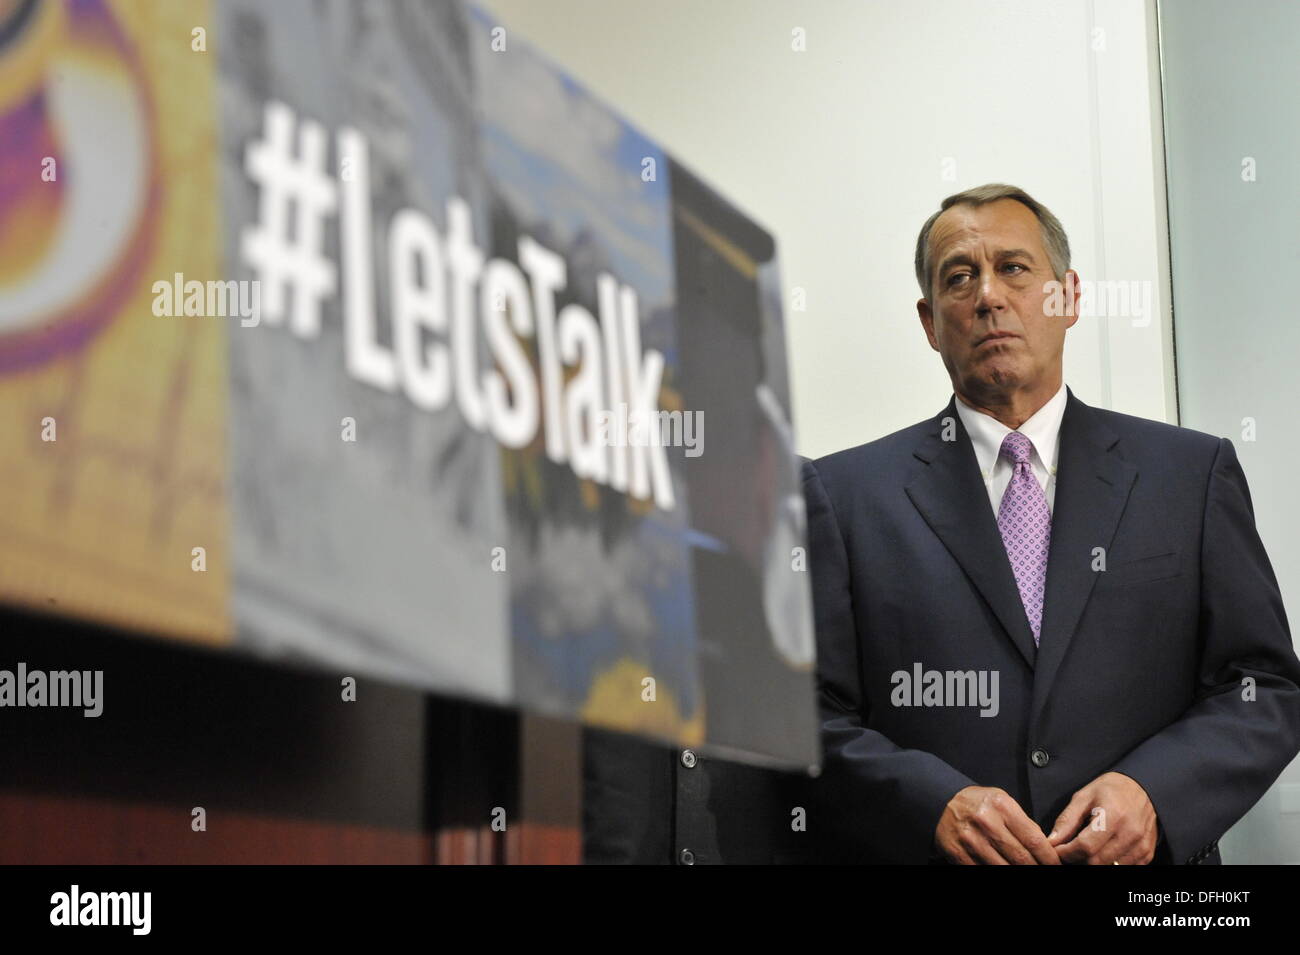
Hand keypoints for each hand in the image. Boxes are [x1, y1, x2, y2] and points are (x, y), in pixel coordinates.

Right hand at [935, 785, 1060, 863]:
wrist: (941, 801)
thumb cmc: (977, 803)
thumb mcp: (1002, 801)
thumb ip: (1022, 822)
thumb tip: (1044, 848)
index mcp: (1002, 806)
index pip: (1035, 841)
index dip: (1050, 859)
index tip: (1055, 866)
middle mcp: (987, 822)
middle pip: (1022, 858)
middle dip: (1036, 869)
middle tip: (1043, 872)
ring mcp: (971, 840)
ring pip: (1004, 869)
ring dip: (1018, 873)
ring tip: (1025, 871)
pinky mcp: (958, 853)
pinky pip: (983, 871)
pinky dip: (995, 873)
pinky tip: (1002, 868)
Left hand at [1049, 771, 1157, 864]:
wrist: (1143, 788)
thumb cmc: (1111, 790)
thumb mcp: (1084, 797)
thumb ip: (1067, 820)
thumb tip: (1052, 841)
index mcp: (1113, 815)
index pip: (1086, 846)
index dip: (1067, 852)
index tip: (1058, 850)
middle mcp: (1130, 833)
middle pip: (1096, 861)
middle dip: (1078, 858)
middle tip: (1071, 849)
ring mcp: (1141, 846)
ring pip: (1109, 868)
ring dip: (1093, 862)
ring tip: (1087, 848)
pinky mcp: (1146, 854)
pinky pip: (1123, 868)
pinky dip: (1109, 863)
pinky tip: (1103, 850)